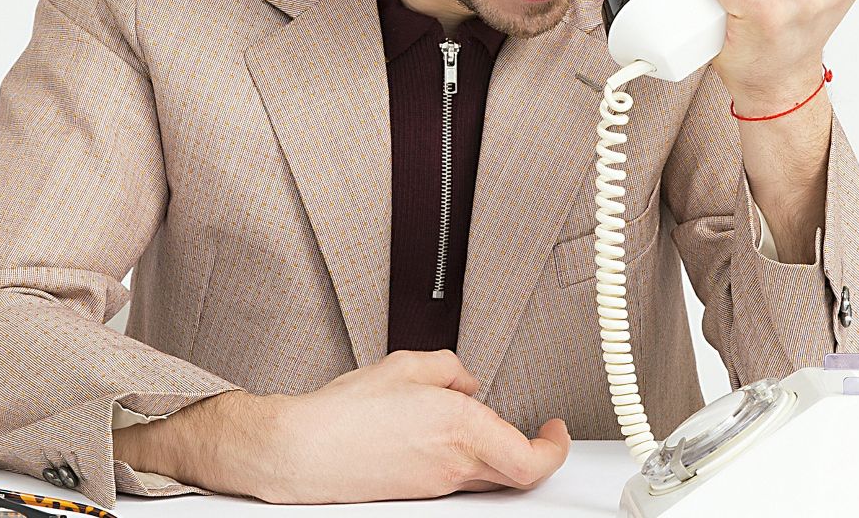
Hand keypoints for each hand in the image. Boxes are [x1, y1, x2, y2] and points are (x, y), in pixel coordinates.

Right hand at [116, 348, 569, 503]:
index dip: (555, 448)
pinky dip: (462, 458)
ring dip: (493, 452)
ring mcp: (437, 485)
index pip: (532, 459)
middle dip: (530, 450)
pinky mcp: (417, 493)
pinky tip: (439, 436)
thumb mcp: (405, 365)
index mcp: (462, 428)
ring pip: (487, 476)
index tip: (556, 430)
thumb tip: (465, 381)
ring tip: (476, 424)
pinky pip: (457, 477)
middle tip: (535, 432)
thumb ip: (449, 368)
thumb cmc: (344, 413)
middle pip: (516, 473)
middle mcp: (455, 464)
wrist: (302, 450)